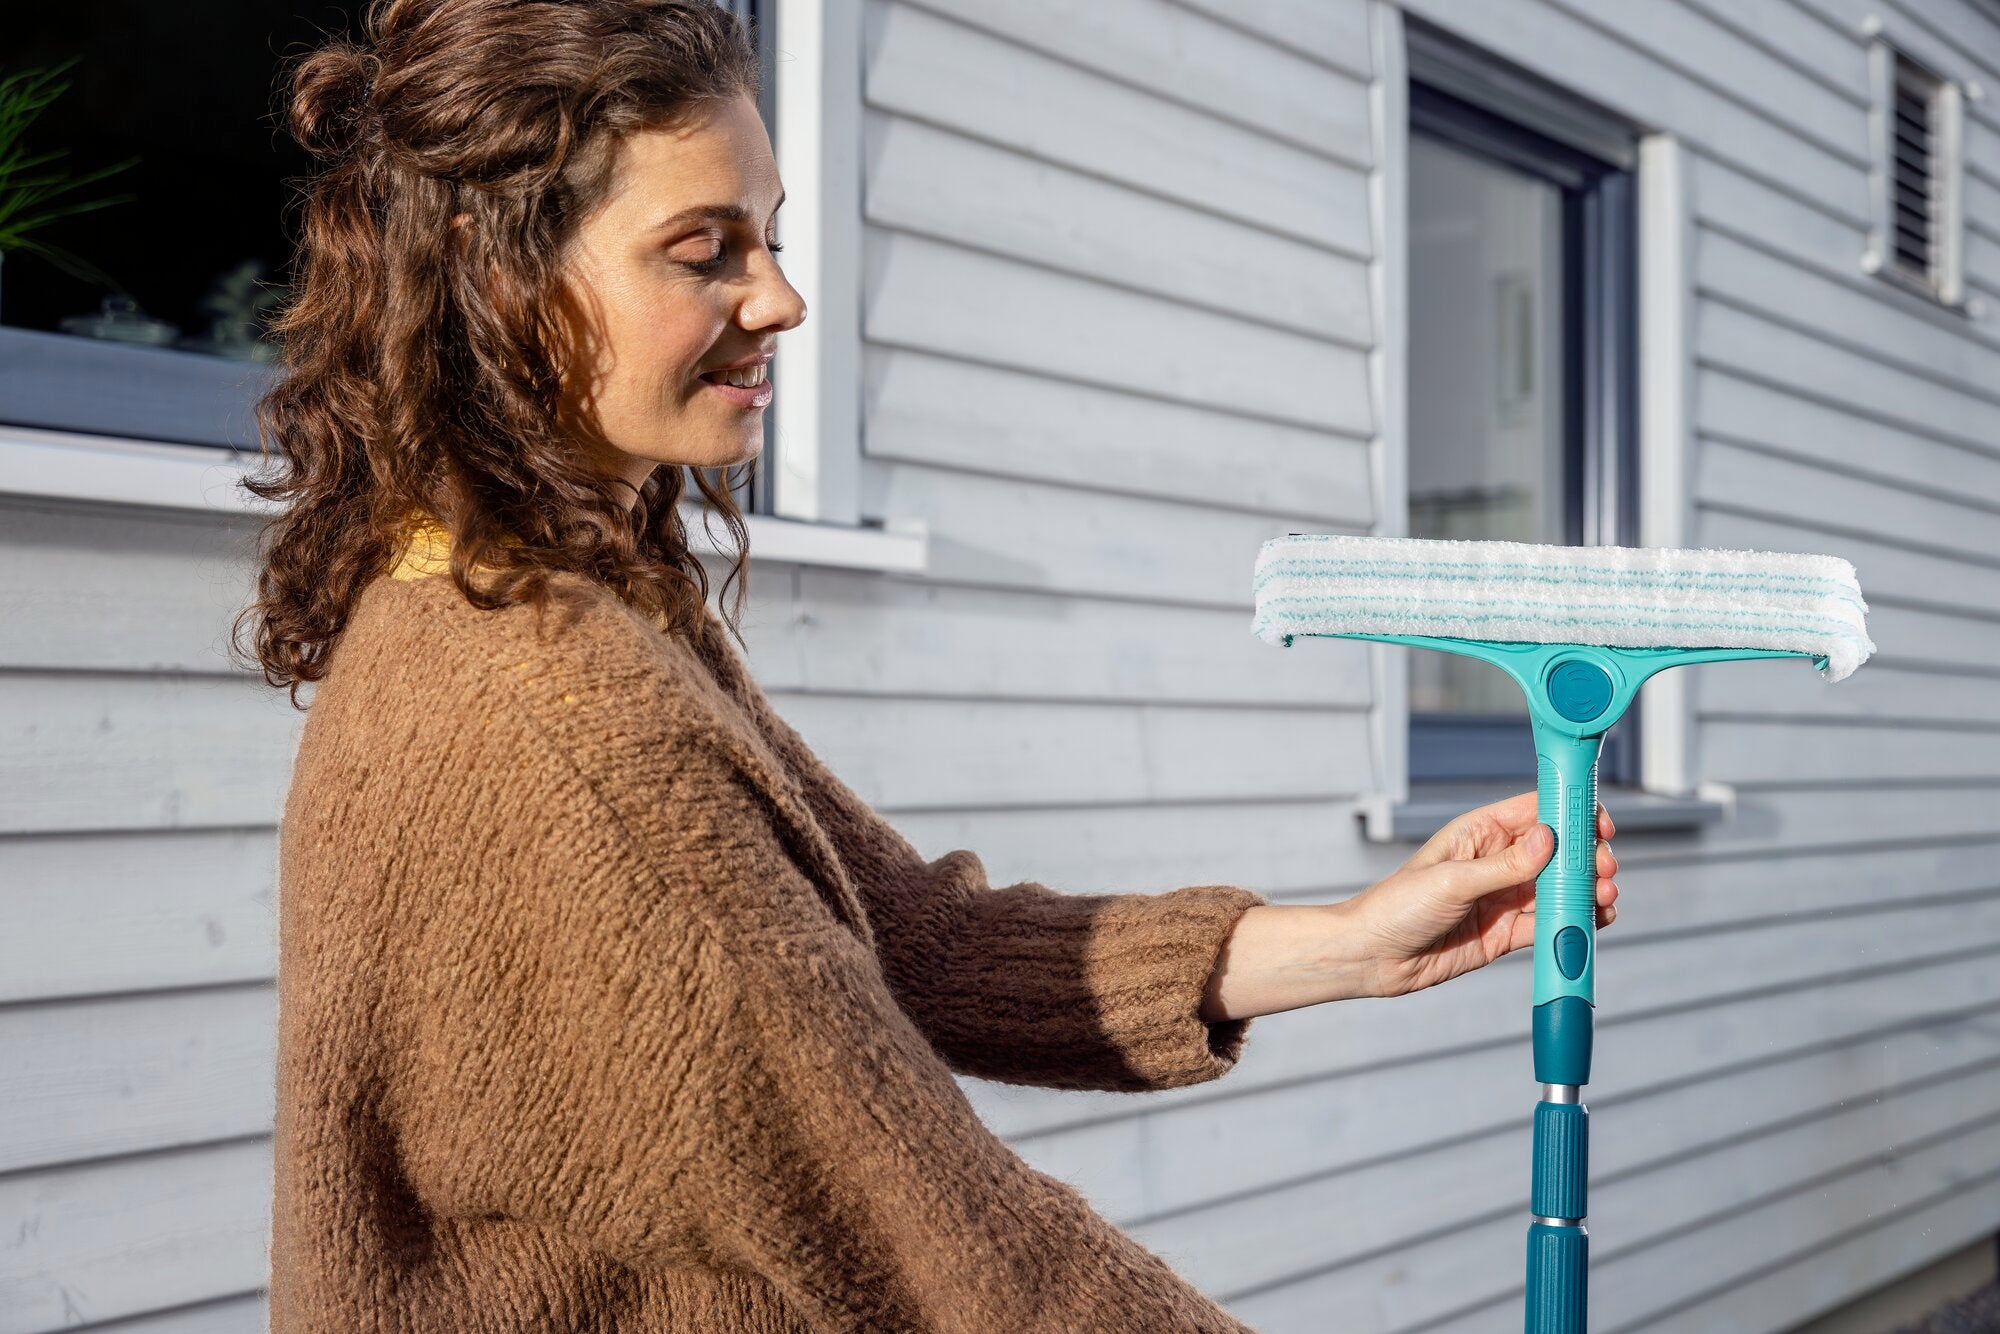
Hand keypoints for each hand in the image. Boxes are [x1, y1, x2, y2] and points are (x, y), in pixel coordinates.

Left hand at [1338, 791, 1617, 998]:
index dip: (1571, 812)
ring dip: (1587, 889)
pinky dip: (1575, 921)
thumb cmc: (1397, 906)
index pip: (1536, 811)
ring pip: (1559, 887)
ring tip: (1605, 896)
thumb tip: (1550, 839)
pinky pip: (1549, 923)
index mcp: (1480, 833)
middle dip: (1587, 856)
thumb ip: (1505, 865)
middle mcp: (1496, 862)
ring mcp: (1504, 897)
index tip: (1600, 823)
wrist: (1372, 957)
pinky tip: (1595, 920)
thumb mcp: (1452, 880)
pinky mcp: (1507, 933)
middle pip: (1558, 850)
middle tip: (1604, 868)